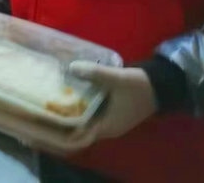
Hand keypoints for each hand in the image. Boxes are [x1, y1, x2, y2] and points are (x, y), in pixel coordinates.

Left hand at [30, 62, 157, 155]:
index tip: (44, 122)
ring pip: (83, 120)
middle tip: (41, 109)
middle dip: (61, 121)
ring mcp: (109, 120)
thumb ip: (95, 74)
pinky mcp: (110, 111)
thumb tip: (72, 67)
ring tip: (49, 101)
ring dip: (69, 113)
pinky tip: (67, 94)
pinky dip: (78, 106)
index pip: (78, 136)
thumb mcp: (116, 79)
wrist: (162, 84)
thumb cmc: (139, 86)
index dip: (61, 131)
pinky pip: (89, 112)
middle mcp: (106, 128)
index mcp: (107, 127)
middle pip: (78, 129)